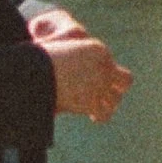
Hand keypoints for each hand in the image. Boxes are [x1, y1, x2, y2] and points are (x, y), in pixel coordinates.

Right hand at [26, 8, 130, 122]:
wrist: (35, 68)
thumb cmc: (41, 56)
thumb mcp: (58, 46)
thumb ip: (68, 53)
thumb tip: (61, 51)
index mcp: (98, 51)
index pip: (109, 64)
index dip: (104, 74)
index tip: (90, 80)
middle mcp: (105, 68)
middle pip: (125, 81)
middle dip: (117, 88)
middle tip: (105, 95)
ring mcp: (100, 85)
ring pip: (116, 99)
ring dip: (108, 103)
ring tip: (98, 108)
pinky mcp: (92, 102)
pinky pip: (104, 114)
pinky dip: (99, 116)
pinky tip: (93, 116)